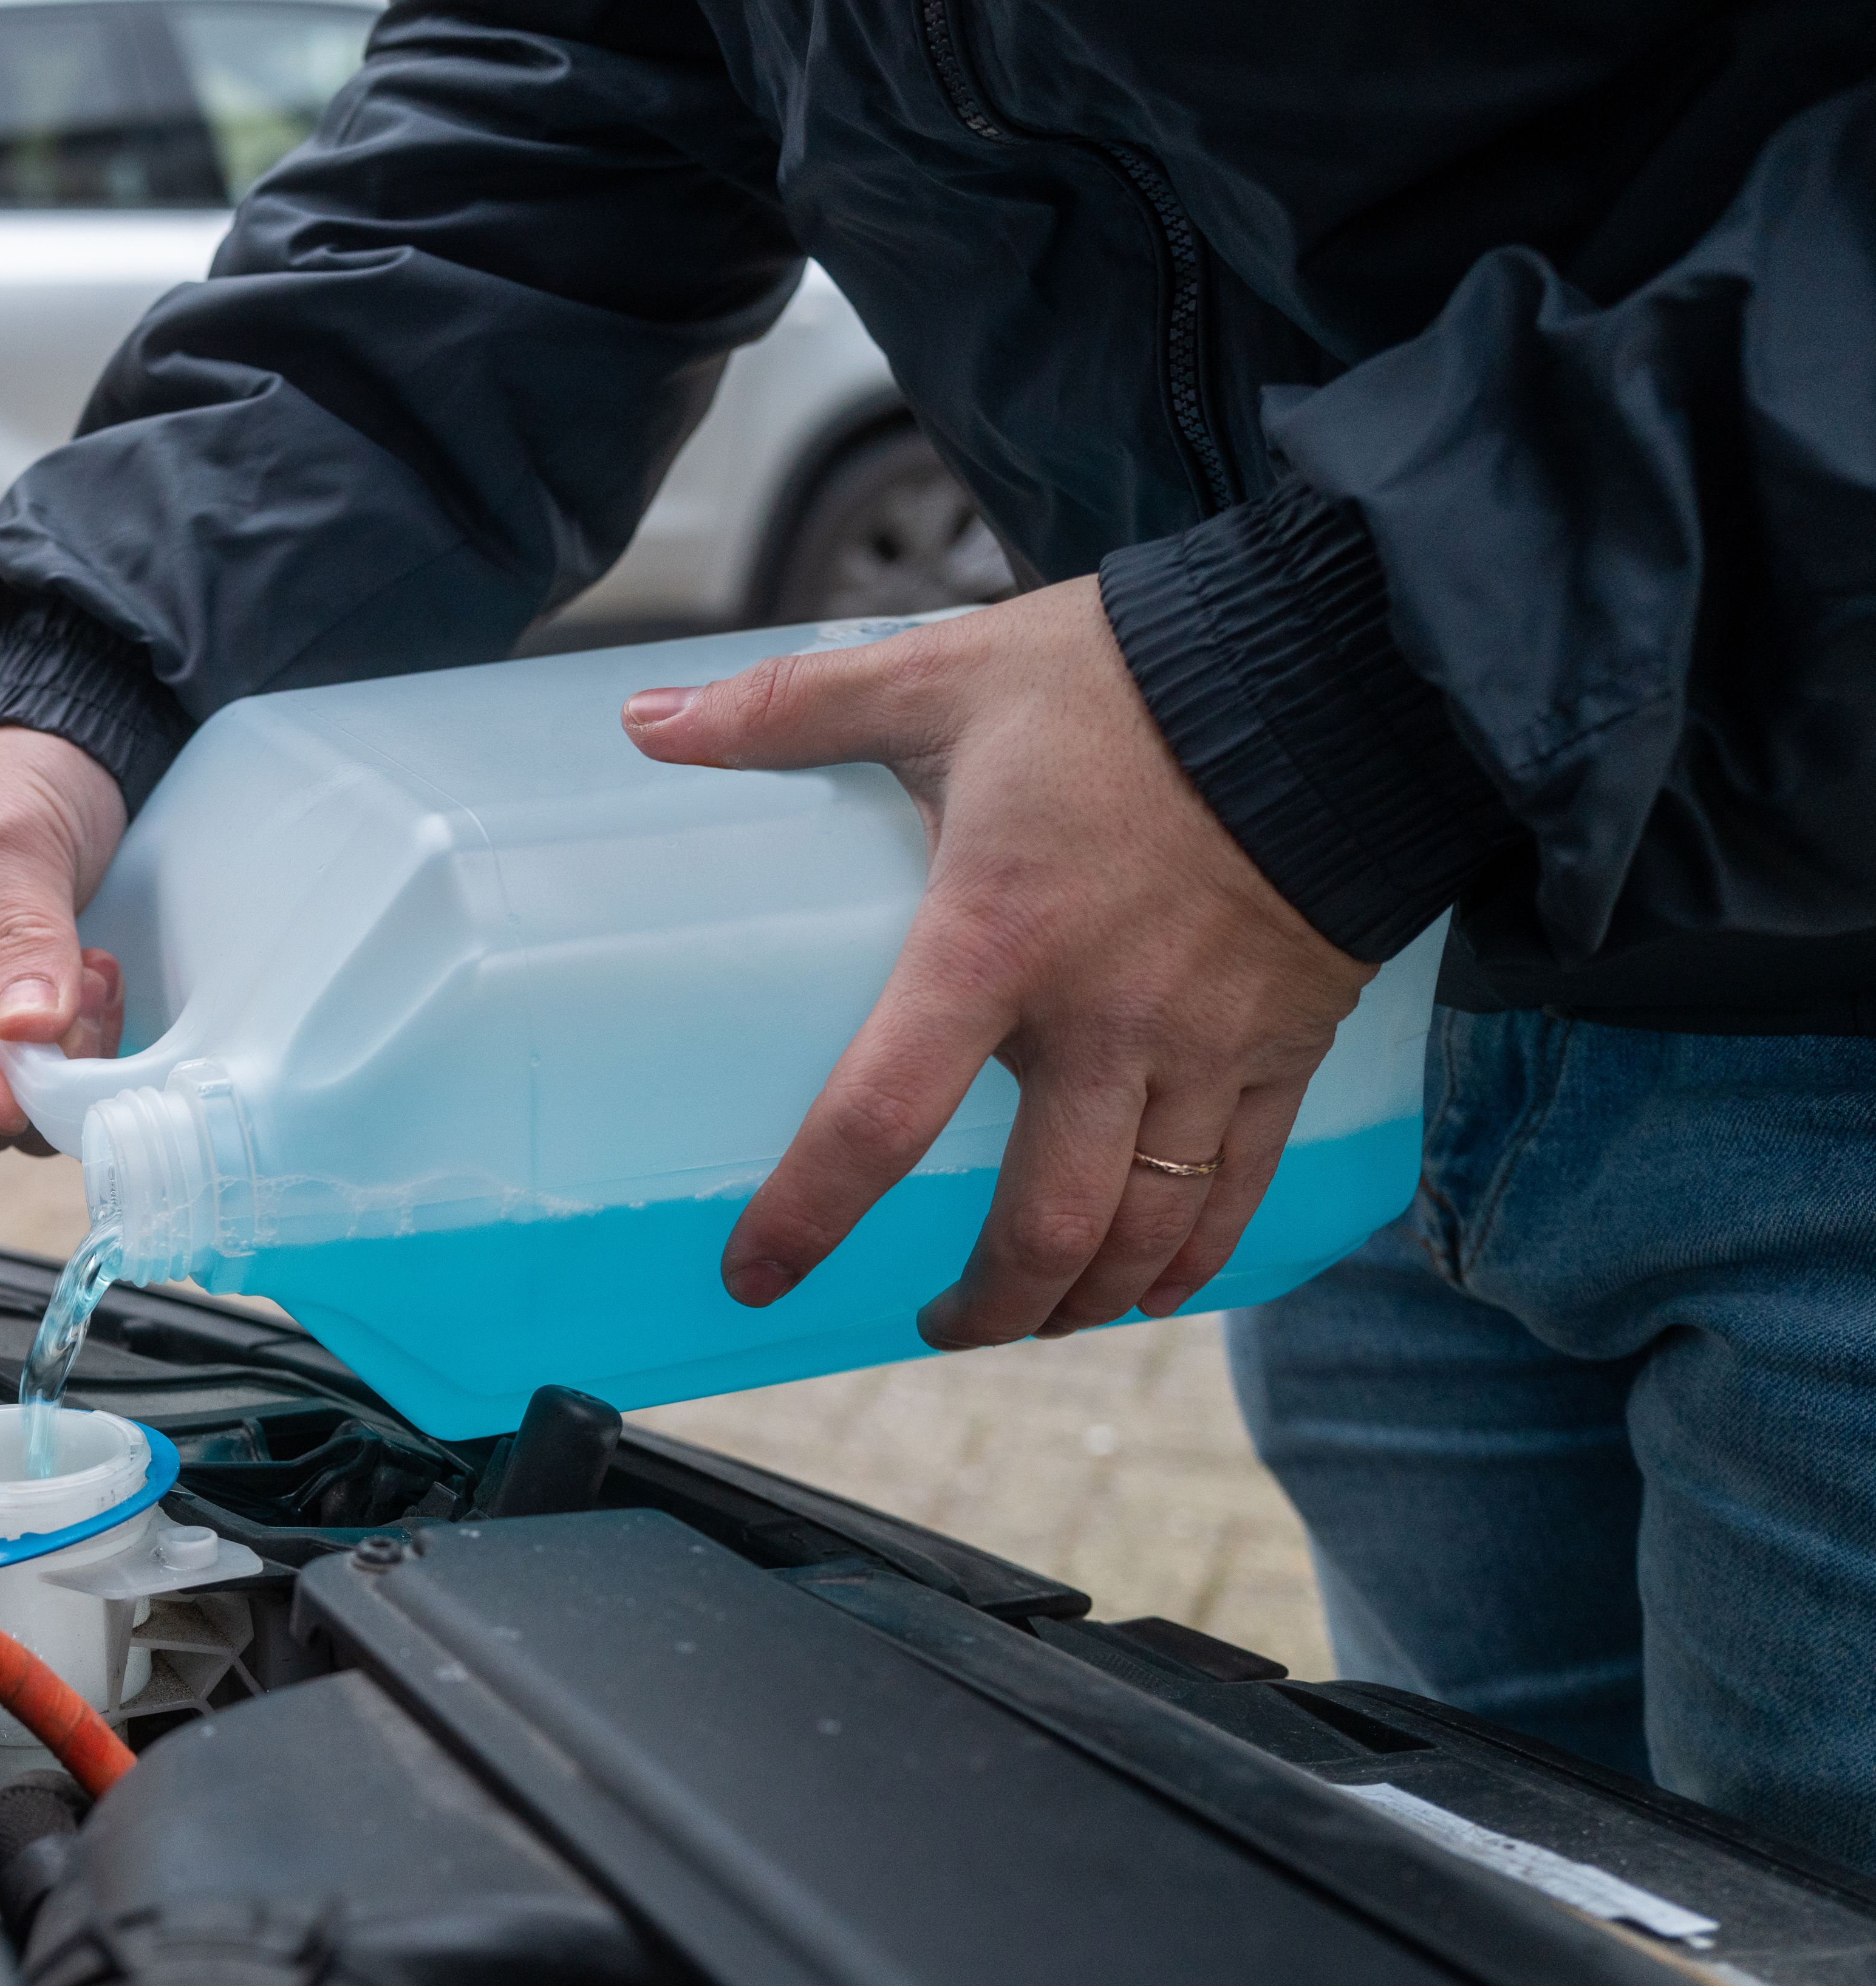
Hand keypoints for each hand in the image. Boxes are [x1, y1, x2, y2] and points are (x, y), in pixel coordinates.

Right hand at [0, 725, 129, 1149]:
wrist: (66, 761)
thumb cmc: (9, 784)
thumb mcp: (8, 842)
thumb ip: (21, 934)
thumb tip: (27, 1029)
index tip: (7, 1099)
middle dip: (25, 1077)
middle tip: (77, 1010)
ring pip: (20, 1100)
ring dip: (70, 1058)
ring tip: (92, 973)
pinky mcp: (37, 1025)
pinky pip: (64, 1074)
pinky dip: (94, 1041)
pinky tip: (102, 977)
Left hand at [622, 580, 1377, 1346]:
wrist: (1338, 660)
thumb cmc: (1129, 675)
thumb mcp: (942, 675)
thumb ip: (788, 707)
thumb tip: (647, 719)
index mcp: (995, 938)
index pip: (880, 1115)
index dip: (810, 1213)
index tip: (757, 1276)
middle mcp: (1106, 1017)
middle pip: (1043, 1223)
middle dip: (985, 1306)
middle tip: (936, 1324)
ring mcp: (1207, 1043)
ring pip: (1144, 1228)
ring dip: (1080, 1301)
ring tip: (1030, 1318)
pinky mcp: (1289, 1041)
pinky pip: (1242, 1186)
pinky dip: (1198, 1258)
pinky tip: (1154, 1288)